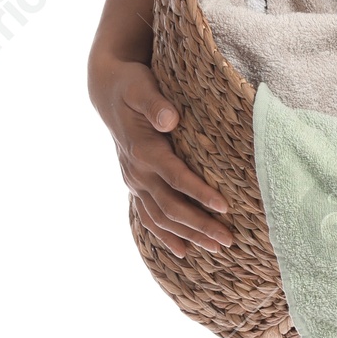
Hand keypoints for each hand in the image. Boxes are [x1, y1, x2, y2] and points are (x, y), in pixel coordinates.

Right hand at [87, 0, 230, 260]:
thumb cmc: (149, 47)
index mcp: (131, 91)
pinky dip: (170, 233)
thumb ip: (193, 8)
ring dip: (188, 223)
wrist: (108, 72)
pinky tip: (192, 253)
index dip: (158, 117)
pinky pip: (150, 210)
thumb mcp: (165, 23)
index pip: (142, 104)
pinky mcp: (136, 175)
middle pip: (154, 167)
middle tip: (225, 211)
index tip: (178, 127)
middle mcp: (127, 132)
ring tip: (224, 241)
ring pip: (154, 198)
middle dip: (190, 191)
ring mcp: (128, 158)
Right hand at [92, 55, 232, 259]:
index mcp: (143, 149)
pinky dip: (165, 236)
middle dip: (200, 225)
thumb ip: (156, 104)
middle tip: (228, 239)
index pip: (175, 177)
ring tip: (217, 249)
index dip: (199, 193)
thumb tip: (170, 119)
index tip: (225, 207)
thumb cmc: (131, 85)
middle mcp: (137, 171)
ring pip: (160, 218)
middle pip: (170, 206)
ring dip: (188, 235)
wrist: (107, 91)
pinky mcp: (135, 185)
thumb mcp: (141, 86)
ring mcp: (134, 181)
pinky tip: (183, 251)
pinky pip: (147, 217)